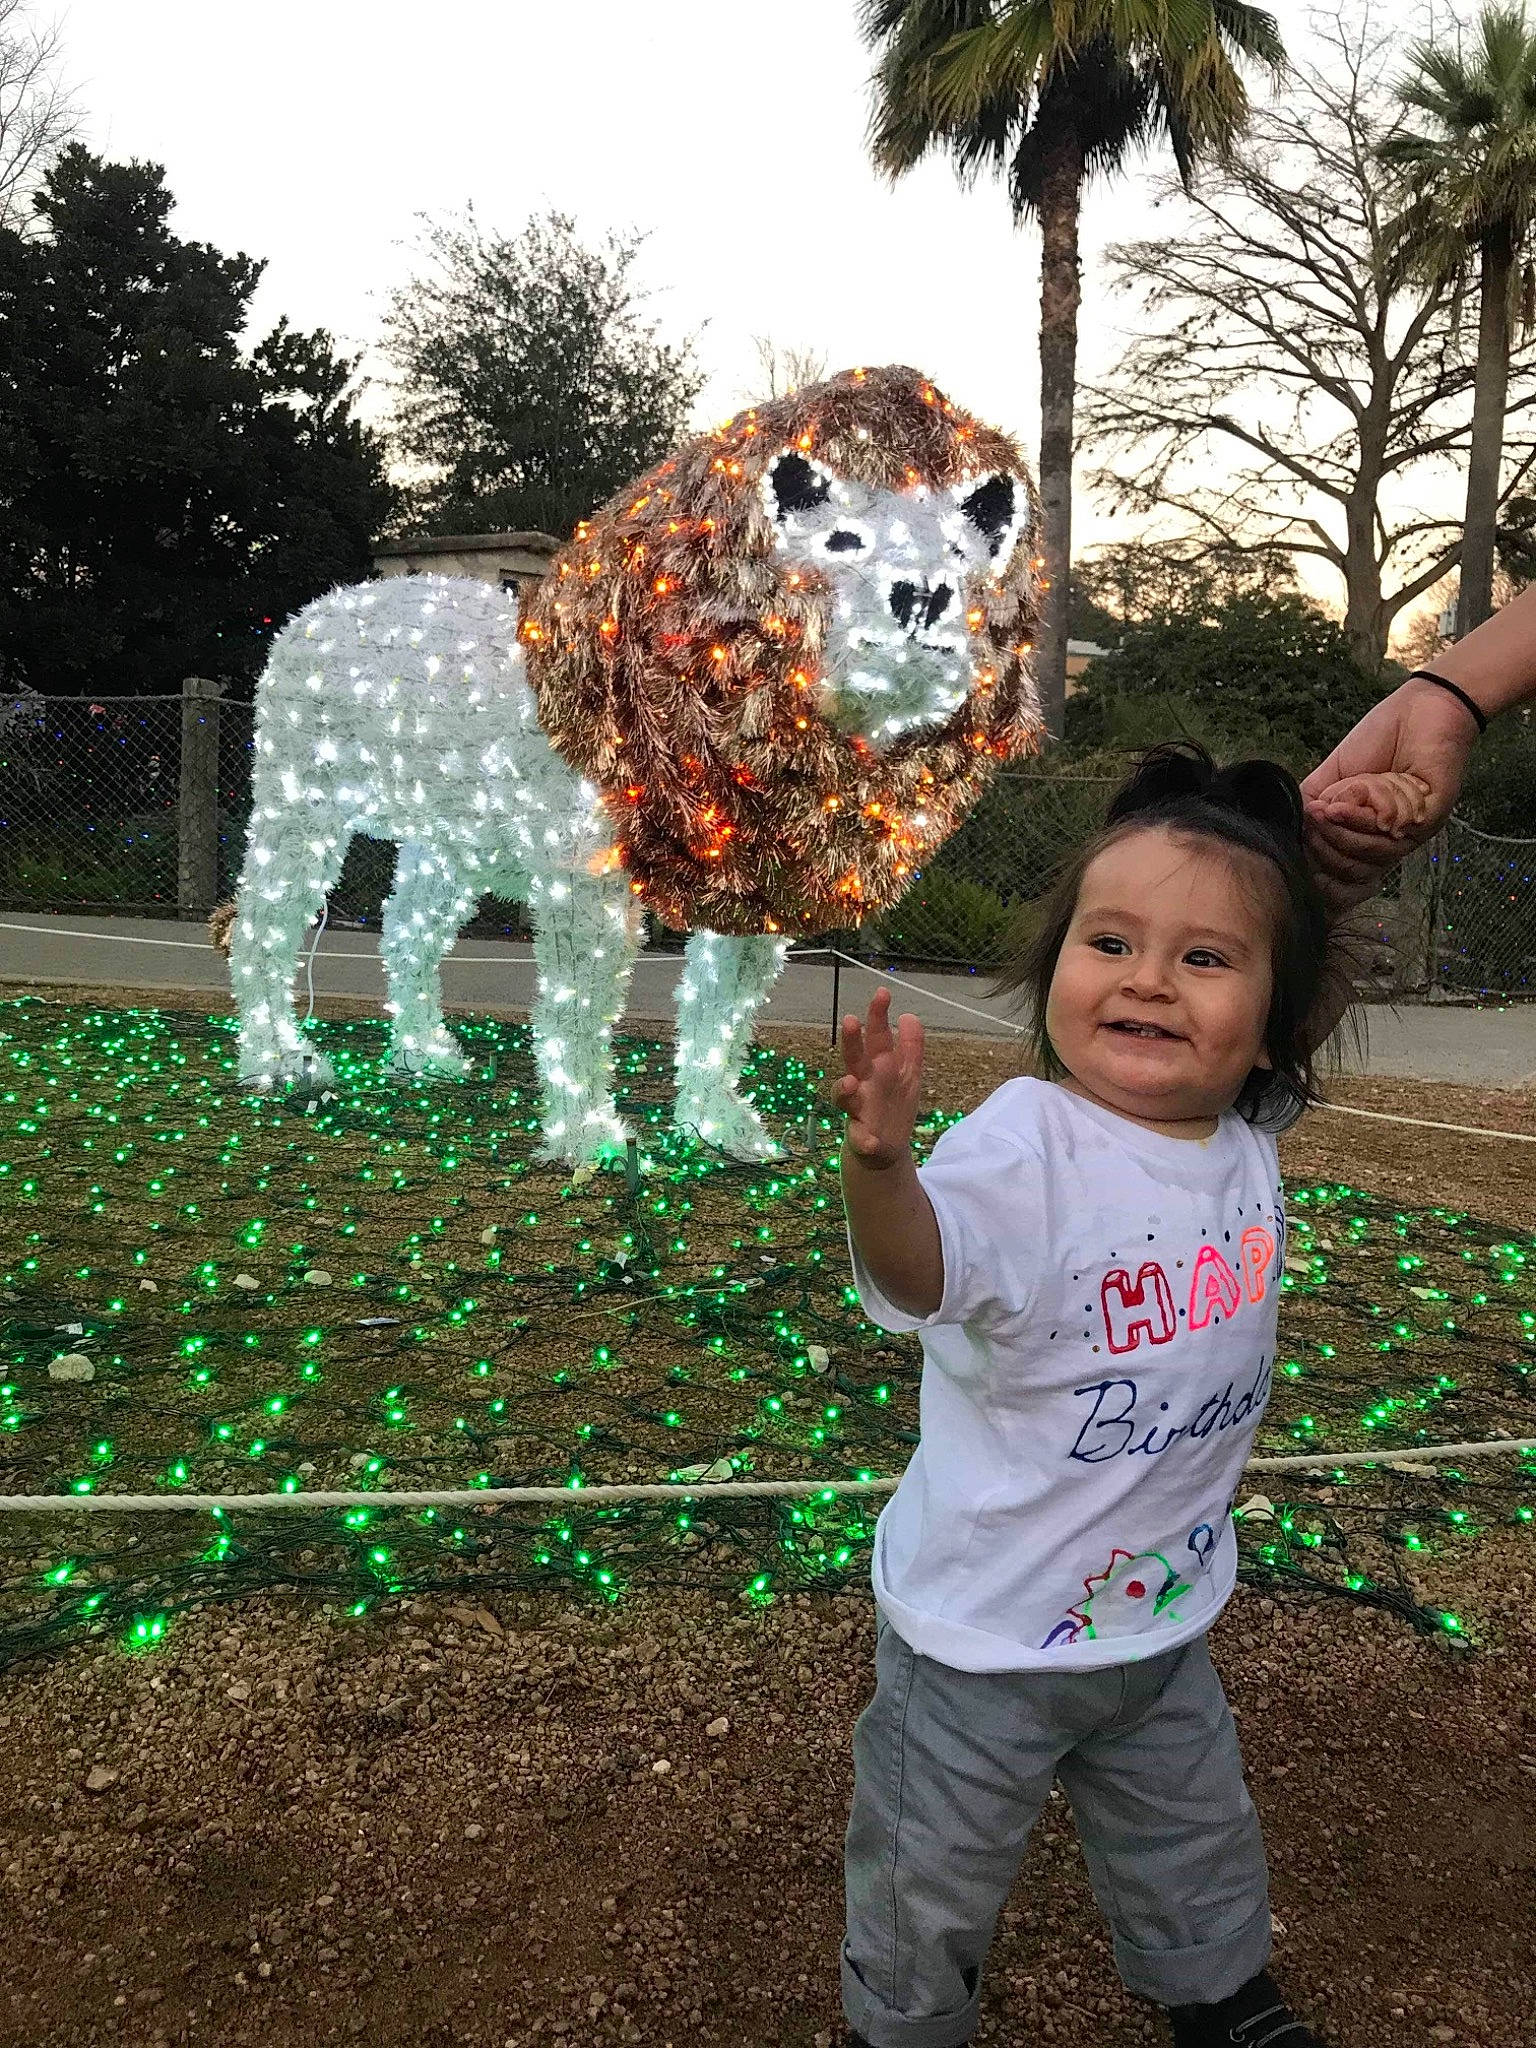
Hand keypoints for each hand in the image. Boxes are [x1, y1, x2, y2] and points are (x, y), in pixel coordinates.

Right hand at [834, 987, 924, 1169]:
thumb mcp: (908, 1075)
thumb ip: (911, 1047)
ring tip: (849, 1082)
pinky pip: (860, 1140)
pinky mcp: (861, 1139)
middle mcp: (863, 1085)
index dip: (878, 1016)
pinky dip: (863, 1140)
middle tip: (851, 1020)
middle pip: (855, 1059)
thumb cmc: (892, 1105)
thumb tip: (909, 1015)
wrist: (883, 1150)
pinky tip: (868, 1141)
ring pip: (846, 1097)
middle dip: (852, 1042)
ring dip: (844, 1089)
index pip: (877, 1038)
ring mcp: (858, 1111)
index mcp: (877, 1067)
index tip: (883, 992)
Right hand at [1301, 678, 1476, 914]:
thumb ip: (1308, 810)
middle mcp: (1388, 844)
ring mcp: (1410, 835)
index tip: (1299, 858)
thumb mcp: (1328, 781)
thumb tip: (1289, 840)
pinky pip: (1388, 830)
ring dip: (1345, 824)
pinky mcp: (1429, 818)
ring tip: (1334, 800)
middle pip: (1350, 875)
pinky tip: (1360, 788)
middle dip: (1324, 846)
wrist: (1418, 711)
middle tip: (1316, 815)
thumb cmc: (1376, 742)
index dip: (1319, 880)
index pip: (1343, 885)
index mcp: (1366, 840)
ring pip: (1368, 855)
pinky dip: (1367, 809)